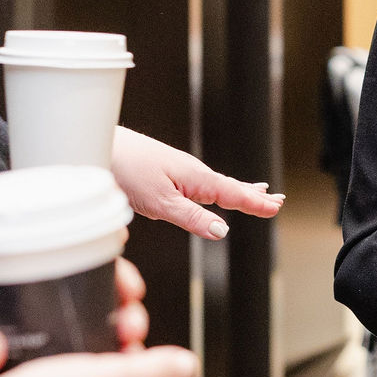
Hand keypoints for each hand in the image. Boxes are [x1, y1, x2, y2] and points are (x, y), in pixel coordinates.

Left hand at [0, 255, 150, 376]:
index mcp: (26, 300)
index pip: (82, 273)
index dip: (113, 276)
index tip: (128, 286)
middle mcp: (47, 324)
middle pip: (105, 307)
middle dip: (128, 312)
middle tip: (130, 324)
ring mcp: (57, 356)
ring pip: (107, 343)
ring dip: (127, 346)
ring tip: (127, 352)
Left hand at [111, 127, 284, 239]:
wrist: (99, 145)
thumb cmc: (126, 168)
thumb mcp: (161, 203)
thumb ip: (192, 218)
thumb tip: (222, 231)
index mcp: (196, 178)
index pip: (234, 193)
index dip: (256, 202)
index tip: (276, 207)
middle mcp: (191, 172)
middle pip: (230, 186)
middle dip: (254, 195)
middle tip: (277, 201)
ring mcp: (179, 170)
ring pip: (216, 183)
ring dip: (239, 189)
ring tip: (256, 193)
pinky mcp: (166, 170)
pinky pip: (200, 182)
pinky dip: (217, 186)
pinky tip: (211, 189)